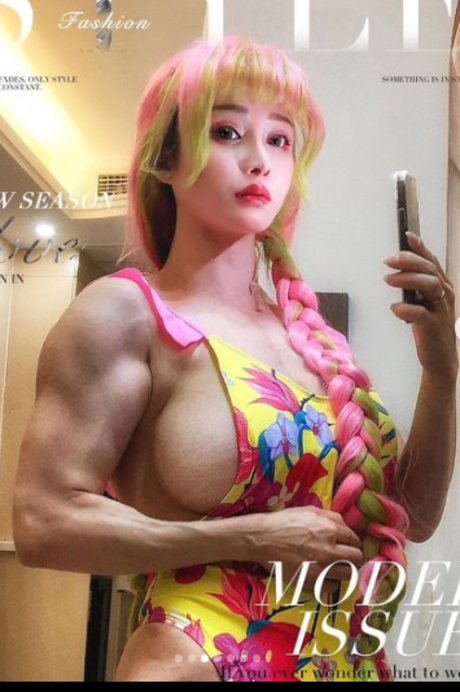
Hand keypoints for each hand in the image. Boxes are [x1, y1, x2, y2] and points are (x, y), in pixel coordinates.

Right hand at [253, 506, 363, 592]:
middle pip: (356, 559)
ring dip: (345, 570)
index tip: (348, 544)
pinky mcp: (311, 582)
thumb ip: (331, 516)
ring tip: (337, 566)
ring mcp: (320, 568)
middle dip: (354, 557)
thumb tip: (346, 526)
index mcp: (330, 530)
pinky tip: (325, 575)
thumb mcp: (309, 511)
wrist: (263, 538)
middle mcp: (329, 550)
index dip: (353, 542)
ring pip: (348, 575)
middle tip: (347, 556)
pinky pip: (333, 587)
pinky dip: (331, 582)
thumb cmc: (285, 522)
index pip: (355, 540)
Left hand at [383, 232, 458, 380]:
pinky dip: (406, 308)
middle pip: (430, 270)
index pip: (432, 262)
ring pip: (430, 286)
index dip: (420, 248)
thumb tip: (397, 268)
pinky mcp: (434, 327)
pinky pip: (422, 313)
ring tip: (388, 279)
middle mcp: (444, 295)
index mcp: (442, 287)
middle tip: (388, 260)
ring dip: (407, 279)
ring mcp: (441, 311)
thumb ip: (415, 286)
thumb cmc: (430, 328)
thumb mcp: (423, 303)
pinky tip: (395, 307)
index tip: (407, 235)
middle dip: (409, 261)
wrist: (440, 358)